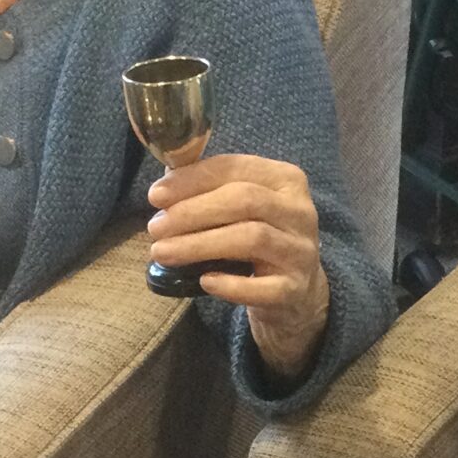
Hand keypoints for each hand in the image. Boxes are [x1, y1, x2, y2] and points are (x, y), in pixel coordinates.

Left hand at [148, 152, 329, 382]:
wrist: (296, 289)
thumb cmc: (259, 238)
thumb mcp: (242, 207)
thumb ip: (208, 189)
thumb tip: (164, 187)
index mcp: (285, 179)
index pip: (235, 168)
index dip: (192, 180)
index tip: (155, 196)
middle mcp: (300, 211)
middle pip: (244, 200)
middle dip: (192, 212)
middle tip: (155, 227)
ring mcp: (301, 251)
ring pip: (251, 238)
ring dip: (199, 244)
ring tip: (162, 252)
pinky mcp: (295, 288)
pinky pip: (263, 287)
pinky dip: (230, 285)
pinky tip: (205, 281)